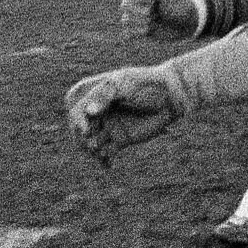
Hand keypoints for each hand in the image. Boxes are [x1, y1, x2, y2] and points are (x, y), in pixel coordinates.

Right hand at [64, 64, 187, 166]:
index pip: (76, 109)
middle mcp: (99, 112)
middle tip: (93, 144)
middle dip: (82, 138)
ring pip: (90, 143)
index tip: (85, 129)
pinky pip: (106, 154)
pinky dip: (104, 160)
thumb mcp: (124, 84)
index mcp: (95, 94)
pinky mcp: (120, 140)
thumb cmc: (146, 84)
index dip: (77, 120)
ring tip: (100, 153)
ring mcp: (109, 126)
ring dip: (92, 150)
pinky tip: (108, 164)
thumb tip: (89, 112)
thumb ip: (105, 96)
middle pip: (79, 128)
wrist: (170, 96)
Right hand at [121, 0, 199, 37]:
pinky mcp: (136, 29)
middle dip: (141, 10)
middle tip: (154, 11)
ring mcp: (135, 15)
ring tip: (154, 21)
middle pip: (125, 4)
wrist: (187, 23)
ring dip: (142, 22)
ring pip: (126, 19)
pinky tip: (150, 30)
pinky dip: (139, 32)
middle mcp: (135, 0)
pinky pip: (127, 32)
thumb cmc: (179, 4)